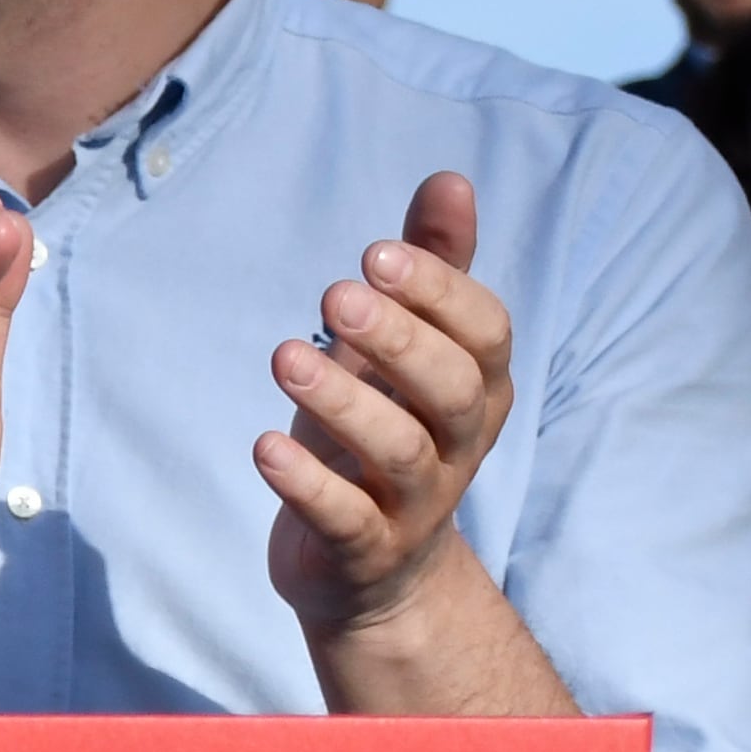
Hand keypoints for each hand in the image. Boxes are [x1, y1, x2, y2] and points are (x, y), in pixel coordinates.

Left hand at [258, 173, 512, 645]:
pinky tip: (263, 446)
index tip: (376, 250)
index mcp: (478, 386)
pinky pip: (346, 519)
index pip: (486, 334)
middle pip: (453, 390)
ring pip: (398, 452)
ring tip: (285, 356)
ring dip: (344, 402)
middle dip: (399, 339)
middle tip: (334, 294)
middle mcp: (459, 445)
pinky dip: (307, 484)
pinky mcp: (364, 550)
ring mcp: (415, 503)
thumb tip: (450, 180)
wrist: (375, 571)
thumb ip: (430, 269)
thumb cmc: (389, 429)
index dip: (441, 291)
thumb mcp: (407, 348)